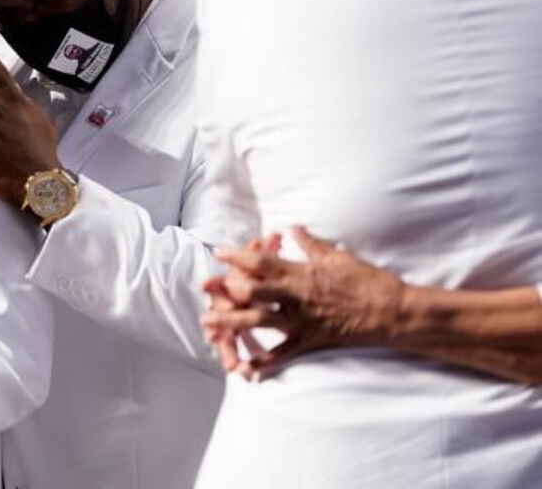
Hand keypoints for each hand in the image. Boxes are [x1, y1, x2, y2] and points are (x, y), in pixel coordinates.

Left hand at [202, 225, 405, 378]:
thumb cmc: (367, 281)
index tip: (218, 253)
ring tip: (208, 325)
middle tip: (203, 286)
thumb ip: (309, 243)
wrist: (392, 312)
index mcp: (300, 272)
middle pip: (252, 290)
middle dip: (225, 288)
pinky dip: (263, 363)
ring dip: (231, 323)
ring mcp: (301, 320)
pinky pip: (282, 354)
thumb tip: (291, 226)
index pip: (262, 261)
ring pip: (259, 322)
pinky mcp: (310, 340)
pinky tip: (244, 371)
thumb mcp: (336, 256)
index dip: (238, 256)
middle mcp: (295, 296)